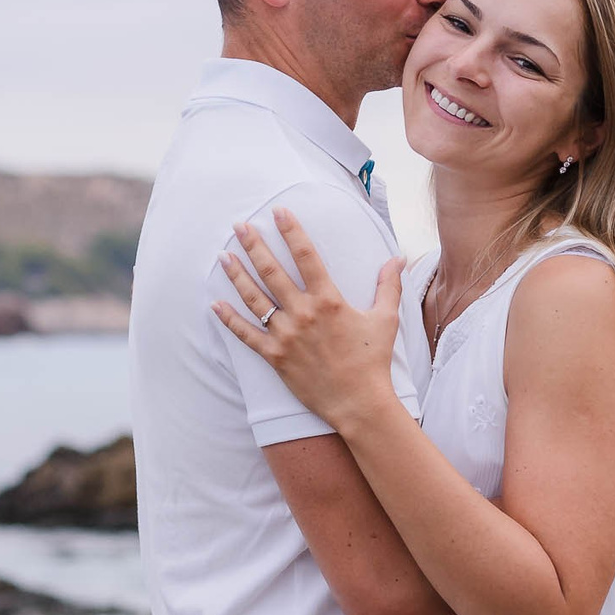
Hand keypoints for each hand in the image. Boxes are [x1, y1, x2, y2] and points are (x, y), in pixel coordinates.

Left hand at [212, 209, 405, 430]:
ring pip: (254, 299)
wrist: (358, 403)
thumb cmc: (373, 361)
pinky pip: (246, 335)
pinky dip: (229, 320)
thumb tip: (399, 258)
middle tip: (238, 226)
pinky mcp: (275, 357)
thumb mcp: (386, 319)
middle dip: (253, 246)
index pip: (306, 256)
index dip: (291, 231)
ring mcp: (286, 335)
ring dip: (237, 275)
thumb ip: (388, 285)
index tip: (278, 212)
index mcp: (329, 300)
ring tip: (223, 256)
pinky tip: (215, 304)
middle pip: (272, 272)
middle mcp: (303, 313)